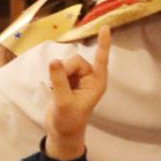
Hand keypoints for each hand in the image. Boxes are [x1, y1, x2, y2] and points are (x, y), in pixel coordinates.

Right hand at [43, 29, 110, 159]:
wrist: (61, 132)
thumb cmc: (68, 121)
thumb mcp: (63, 102)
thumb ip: (59, 80)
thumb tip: (54, 61)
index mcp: (96, 83)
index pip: (100, 59)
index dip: (103, 43)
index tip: (105, 27)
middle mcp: (89, 78)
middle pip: (76, 60)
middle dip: (65, 70)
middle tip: (61, 88)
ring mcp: (78, 79)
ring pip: (65, 64)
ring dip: (58, 74)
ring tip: (58, 91)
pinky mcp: (67, 81)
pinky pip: (59, 69)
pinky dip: (54, 77)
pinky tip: (54, 90)